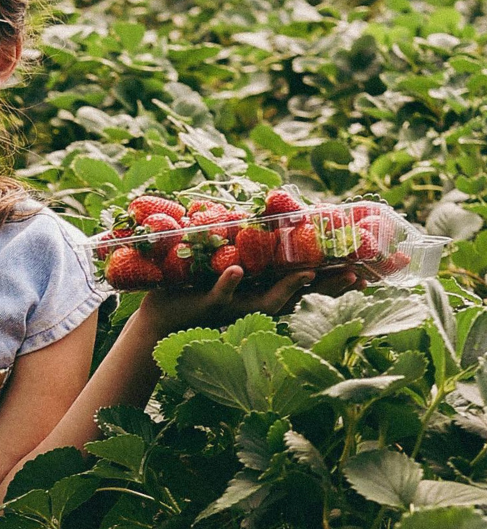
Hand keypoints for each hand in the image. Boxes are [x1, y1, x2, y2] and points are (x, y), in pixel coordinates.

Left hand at [139, 266, 365, 336]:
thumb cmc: (199, 285)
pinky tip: (237, 272)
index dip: (337, 281)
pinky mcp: (207, 304)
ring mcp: (234, 305)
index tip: (367, 272)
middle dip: (329, 287)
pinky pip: (219, 294)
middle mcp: (255, 302)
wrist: (163, 314)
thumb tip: (272, 214)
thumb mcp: (232, 263)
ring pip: (267, 300)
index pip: (308, 286)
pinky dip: (228, 284)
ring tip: (307, 274)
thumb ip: (254, 247)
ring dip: (288, 287)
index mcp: (265, 290)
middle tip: (356, 276)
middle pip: (300, 296)